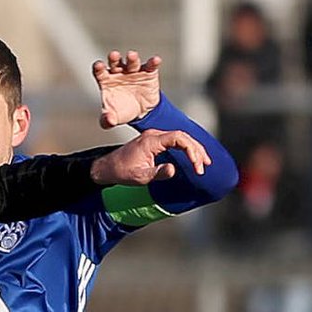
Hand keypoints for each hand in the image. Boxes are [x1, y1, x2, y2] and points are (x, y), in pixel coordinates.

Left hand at [90, 128, 209, 185]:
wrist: (107, 167)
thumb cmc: (121, 172)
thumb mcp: (139, 177)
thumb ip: (156, 173)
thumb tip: (173, 170)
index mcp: (152, 141)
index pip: (179, 138)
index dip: (191, 150)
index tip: (196, 165)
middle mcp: (154, 135)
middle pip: (183, 136)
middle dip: (196, 150)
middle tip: (205, 165)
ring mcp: (154, 137)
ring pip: (180, 138)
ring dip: (193, 149)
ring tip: (204, 163)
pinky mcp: (154, 142)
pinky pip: (174, 142)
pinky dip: (185, 149)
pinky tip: (192, 158)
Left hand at [92, 50, 161, 127]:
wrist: (140, 113)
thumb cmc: (121, 112)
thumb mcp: (112, 118)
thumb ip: (107, 121)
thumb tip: (109, 121)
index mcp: (106, 80)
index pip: (100, 71)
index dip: (98, 67)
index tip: (98, 66)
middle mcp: (119, 72)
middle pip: (115, 62)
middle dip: (114, 58)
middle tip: (114, 55)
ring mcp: (133, 71)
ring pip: (132, 62)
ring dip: (132, 58)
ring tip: (132, 55)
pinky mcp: (148, 73)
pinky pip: (151, 66)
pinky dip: (153, 62)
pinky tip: (155, 60)